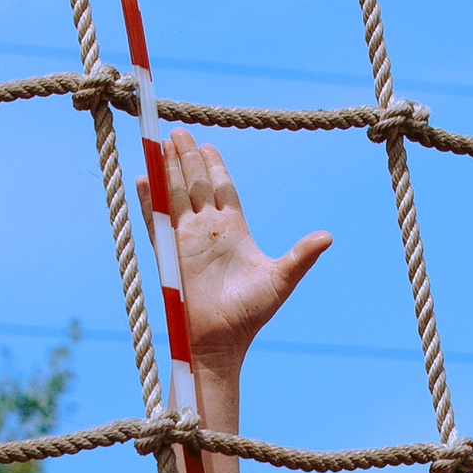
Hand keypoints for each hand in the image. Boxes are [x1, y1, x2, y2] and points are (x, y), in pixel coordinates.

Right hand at [160, 132, 328, 375]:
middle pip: (196, 184)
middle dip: (187, 158)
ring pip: (175, 195)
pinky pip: (155, 221)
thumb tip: (328, 237)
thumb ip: (301, 256)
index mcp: (234, 230)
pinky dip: (149, 201)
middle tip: (179, 131)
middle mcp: (208, 230)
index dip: (214, 166)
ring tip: (160, 143)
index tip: (207, 145)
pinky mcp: (169, 253)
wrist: (220, 342)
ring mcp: (186, 239)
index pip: (223, 189)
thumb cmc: (251, 315)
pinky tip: (143, 180)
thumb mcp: (281, 279)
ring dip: (167, 170)